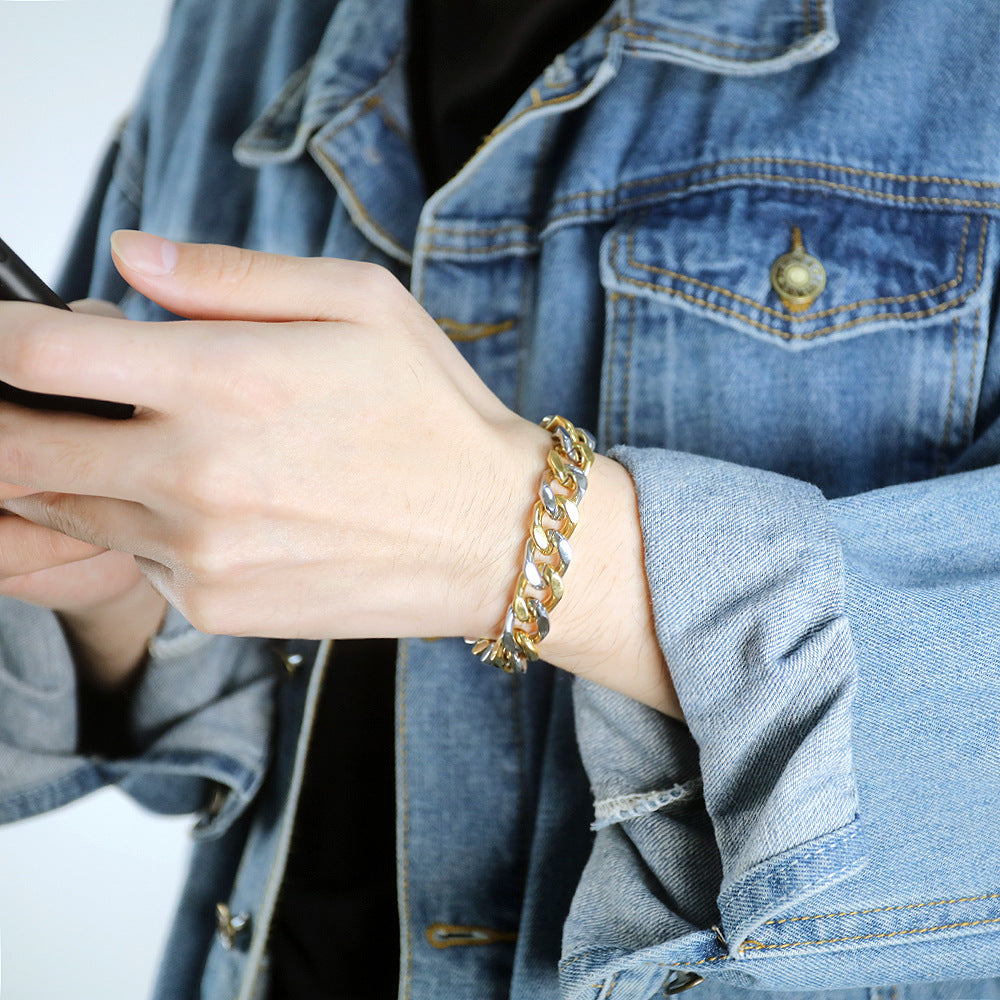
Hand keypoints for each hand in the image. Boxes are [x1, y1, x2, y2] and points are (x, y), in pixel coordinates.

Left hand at [0, 233, 544, 640]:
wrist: (491, 533)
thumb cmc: (433, 414)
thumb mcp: (359, 303)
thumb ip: (231, 277)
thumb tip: (130, 256)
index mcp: (226, 381)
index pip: (40, 353)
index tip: (10, 333)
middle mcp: (196, 476)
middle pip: (16, 450)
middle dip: (7, 418)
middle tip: (38, 400)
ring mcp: (200, 553)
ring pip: (69, 509)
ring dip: (78, 470)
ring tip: (160, 444)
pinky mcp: (215, 606)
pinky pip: (137, 561)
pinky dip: (147, 529)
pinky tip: (220, 507)